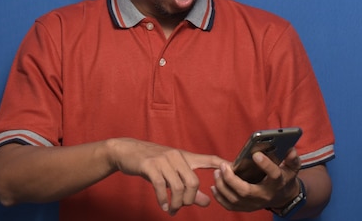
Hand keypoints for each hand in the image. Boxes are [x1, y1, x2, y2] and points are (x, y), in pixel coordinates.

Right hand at [107, 138, 224, 215]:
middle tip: (183, 207)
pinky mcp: (150, 165)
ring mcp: (163, 160)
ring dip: (177, 203)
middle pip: (193, 182)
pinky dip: (164, 200)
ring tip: (173, 210)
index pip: (208, 158)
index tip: (234, 170)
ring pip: (178, 187)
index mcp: (185, 157)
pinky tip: (164, 206)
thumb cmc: (152, 163)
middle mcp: (176, 156)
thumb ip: (189, 187)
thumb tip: (207, 201)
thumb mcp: (171, 173)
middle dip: (190, 199)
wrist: (127, 152)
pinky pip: (161, 187)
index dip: (222, 164)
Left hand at [210, 147, 301, 211]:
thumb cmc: (284, 178)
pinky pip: (230, 206)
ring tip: (217, 172)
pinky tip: (214, 186)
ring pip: (235, 199)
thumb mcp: (292, 167)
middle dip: (232, 179)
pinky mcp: (247, 208)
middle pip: (246, 191)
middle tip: (223, 166)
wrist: (283, 196)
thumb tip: (290, 149)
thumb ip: (292, 158)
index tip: (256, 154)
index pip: (274, 175)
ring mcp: (255, 204)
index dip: (266, 165)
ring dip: (223, 186)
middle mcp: (265, 196)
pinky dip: (220, 197)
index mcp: (277, 183)